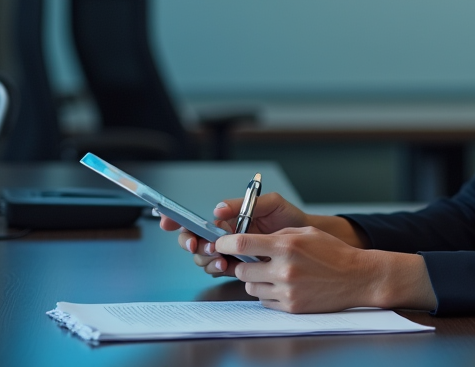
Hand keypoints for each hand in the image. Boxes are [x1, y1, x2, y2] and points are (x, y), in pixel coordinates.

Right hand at [158, 192, 306, 276]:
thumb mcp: (271, 203)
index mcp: (227, 219)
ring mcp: (229, 253)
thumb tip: (217, 208)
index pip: (197, 220)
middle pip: (193, 241)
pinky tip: (225, 265)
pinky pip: (218, 270)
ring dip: (205, 258)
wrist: (307, 240)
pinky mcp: (238, 267)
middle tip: (198, 244)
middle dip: (190, 243)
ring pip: (203, 258)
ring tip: (218, 257)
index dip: (177, 220)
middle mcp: (224, 236)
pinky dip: (217, 268)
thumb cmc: (290, 218)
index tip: (167, 220)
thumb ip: (244, 203)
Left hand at [217, 227, 436, 312]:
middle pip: (242, 270)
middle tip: (256, 261)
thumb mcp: (306, 233)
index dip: (225, 243)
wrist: (357, 277)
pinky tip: (284, 286)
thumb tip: (252, 241)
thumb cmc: (333, 252)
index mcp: (286, 246)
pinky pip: (264, 301)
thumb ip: (278, 236)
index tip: (219, 243)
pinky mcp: (291, 307)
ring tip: (273, 274)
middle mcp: (283, 269)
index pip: (242, 244)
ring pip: (250, 288)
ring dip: (255, 281)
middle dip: (244, 265)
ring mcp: (286, 291)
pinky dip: (268, 294)